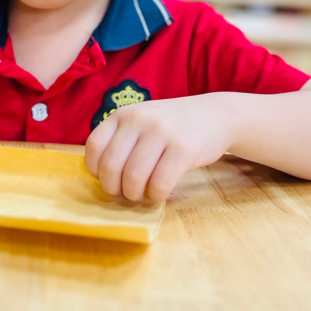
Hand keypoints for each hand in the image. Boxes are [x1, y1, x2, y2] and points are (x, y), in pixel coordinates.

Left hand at [85, 96, 232, 202]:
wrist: (215, 115)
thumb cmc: (172, 125)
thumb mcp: (142, 121)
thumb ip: (121, 140)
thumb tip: (100, 175)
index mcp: (123, 114)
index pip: (94, 146)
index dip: (96, 170)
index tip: (108, 179)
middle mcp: (139, 120)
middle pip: (111, 166)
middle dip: (114, 189)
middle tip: (125, 194)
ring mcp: (161, 132)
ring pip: (134, 177)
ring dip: (135, 195)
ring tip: (143, 195)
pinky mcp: (183, 149)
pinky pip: (160, 183)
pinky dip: (156, 196)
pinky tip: (160, 193)